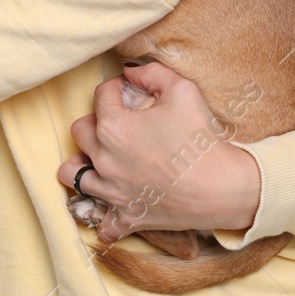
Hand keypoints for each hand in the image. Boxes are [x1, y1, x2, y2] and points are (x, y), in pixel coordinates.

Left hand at [56, 62, 259, 242]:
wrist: (222, 185)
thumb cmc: (201, 137)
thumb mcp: (182, 89)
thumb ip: (152, 73)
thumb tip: (131, 72)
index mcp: (114, 127)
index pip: (101, 95)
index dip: (116, 87)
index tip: (130, 89)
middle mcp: (105, 159)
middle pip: (80, 131)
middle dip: (96, 119)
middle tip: (119, 120)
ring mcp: (112, 191)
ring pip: (73, 175)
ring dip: (83, 162)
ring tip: (102, 157)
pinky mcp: (127, 216)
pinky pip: (102, 223)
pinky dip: (104, 214)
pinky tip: (116, 201)